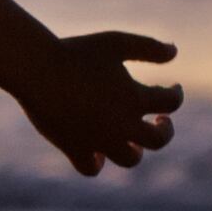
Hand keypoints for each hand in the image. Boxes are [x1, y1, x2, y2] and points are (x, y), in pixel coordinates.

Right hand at [13, 31, 182, 176]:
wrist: (35, 69)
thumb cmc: (76, 52)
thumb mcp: (116, 43)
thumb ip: (148, 47)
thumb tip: (174, 50)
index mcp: (134, 98)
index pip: (171, 103)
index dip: (176, 94)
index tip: (172, 87)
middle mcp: (121, 124)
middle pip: (158, 140)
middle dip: (165, 131)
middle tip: (160, 120)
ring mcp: (98, 140)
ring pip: (130, 159)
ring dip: (135, 150)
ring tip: (133, 142)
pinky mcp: (73, 147)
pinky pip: (90, 168)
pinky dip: (97, 162)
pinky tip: (96, 150)